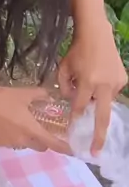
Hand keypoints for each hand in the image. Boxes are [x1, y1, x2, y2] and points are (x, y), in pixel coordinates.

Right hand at [0, 74, 70, 153]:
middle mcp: (21, 140)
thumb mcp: (25, 93)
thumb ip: (42, 96)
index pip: (52, 143)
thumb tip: (51, 98)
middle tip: (43, 130)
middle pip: (40, 147)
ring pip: (25, 145)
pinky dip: (14, 138)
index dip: (64, 148)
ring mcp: (9, 143)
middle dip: (44, 141)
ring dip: (28, 139)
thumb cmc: (3, 96)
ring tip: (22, 126)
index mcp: (31, 129)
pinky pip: (12, 143)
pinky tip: (8, 126)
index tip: (72, 150)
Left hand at [58, 19, 126, 153]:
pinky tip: (98, 77)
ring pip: (104, 102)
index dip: (75, 117)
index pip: (79, 106)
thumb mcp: (63, 68)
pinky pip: (111, 92)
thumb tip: (71, 101)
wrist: (97, 34)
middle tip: (95, 152)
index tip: (73, 129)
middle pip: (102, 117)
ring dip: (97, 100)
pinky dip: (103, 90)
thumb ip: (64, 87)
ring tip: (90, 82)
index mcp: (87, 82)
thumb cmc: (76, 51)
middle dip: (98, 136)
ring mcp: (116, 83)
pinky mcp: (123, 79)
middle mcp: (104, 85)